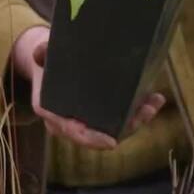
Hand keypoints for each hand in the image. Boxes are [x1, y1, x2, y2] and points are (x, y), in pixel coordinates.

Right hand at [9, 26, 165, 148]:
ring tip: (154, 102)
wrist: (47, 64)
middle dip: (126, 127)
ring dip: (136, 119)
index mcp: (51, 112)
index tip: (112, 142)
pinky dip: (136, 112)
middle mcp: (67, 123)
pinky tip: (154, 98)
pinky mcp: (97, 116)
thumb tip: (39, 51)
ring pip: (113, 129)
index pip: (73, 131)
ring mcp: (83, 121)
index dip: (92, 138)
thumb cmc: (45, 60)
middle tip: (146, 111)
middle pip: (99, 134)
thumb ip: (41, 53)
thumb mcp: (41, 55)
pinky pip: (118, 120)